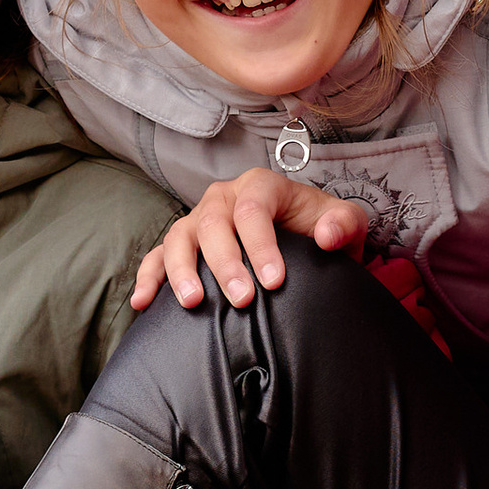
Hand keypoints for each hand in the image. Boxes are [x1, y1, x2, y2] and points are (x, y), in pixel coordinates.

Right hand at [129, 165, 371, 310]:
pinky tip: (143, 303)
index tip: (274, 283)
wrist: (303, 238)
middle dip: (225, 263)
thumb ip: (344, 223)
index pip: (254, 210)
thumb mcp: (344, 222)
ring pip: (179, 236)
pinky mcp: (183, 244)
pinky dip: (148, 277)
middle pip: (213, 223)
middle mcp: (224, 197)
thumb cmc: (319, 228)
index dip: (262, 246)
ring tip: (193, 302)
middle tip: (241, 300)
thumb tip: (328, 236)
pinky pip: (157, 256)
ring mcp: (199, 219)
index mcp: (261, 186)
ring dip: (182, 270)